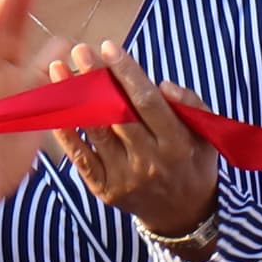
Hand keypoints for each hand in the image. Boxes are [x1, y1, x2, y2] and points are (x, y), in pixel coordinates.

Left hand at [52, 41, 216, 244]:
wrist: (181, 215)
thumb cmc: (193, 163)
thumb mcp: (207, 134)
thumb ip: (191, 105)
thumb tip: (163, 84)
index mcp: (177, 144)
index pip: (148, 102)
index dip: (128, 72)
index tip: (110, 46)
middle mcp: (150, 161)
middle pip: (117, 113)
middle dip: (96, 78)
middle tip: (80, 50)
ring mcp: (124, 177)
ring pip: (95, 131)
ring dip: (74, 98)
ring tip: (58, 71)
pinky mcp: (104, 188)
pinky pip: (81, 155)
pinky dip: (66, 130)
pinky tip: (55, 107)